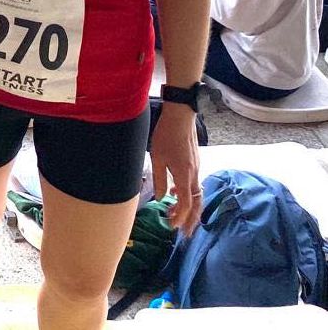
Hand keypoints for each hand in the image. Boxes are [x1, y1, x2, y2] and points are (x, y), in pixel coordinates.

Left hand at [150, 104, 201, 232]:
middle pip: (196, 203)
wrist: (180, 118)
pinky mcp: (195, 164)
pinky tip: (174, 194)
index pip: (186, 204)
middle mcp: (193, 175)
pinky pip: (194, 185)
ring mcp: (196, 169)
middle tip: (184, 234)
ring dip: (189, 209)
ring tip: (178, 218)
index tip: (172, 226)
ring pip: (196, 195)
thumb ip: (159, 180)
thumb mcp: (156, 158)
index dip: (180, 217)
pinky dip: (188, 195)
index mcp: (184, 175)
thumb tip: (161, 199)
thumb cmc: (166, 136)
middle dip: (191, 220)